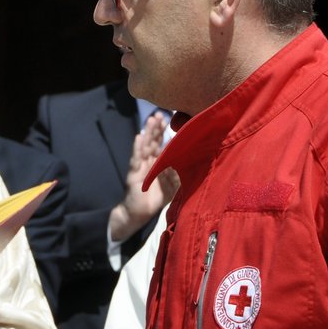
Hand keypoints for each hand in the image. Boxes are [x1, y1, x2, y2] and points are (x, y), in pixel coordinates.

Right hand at [108, 114, 174, 241]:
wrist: (138, 214)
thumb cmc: (155, 200)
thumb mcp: (172, 186)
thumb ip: (180, 175)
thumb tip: (193, 164)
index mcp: (157, 163)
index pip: (161, 144)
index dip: (164, 132)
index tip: (170, 119)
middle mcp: (148, 162)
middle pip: (153, 141)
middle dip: (157, 128)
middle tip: (161, 114)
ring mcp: (140, 167)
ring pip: (145, 146)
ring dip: (148, 133)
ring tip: (151, 120)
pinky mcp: (134, 175)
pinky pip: (136, 159)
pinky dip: (137, 148)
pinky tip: (139, 137)